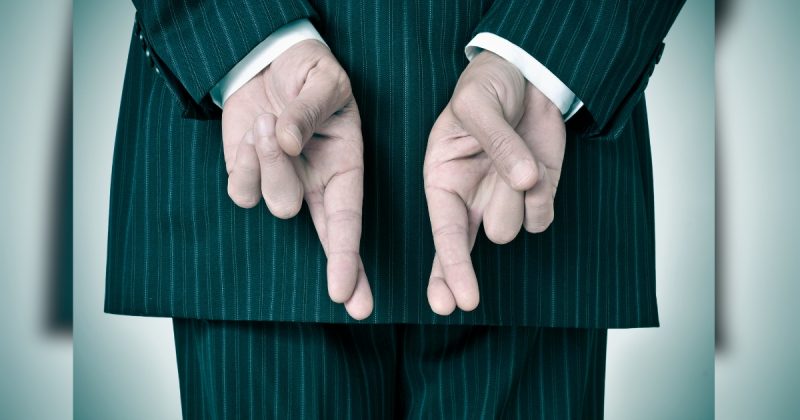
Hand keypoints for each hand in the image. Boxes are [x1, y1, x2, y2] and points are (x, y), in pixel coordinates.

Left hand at [221, 40, 371, 319]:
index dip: (349, 258)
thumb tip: (287, 143)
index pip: (350, 219)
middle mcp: (316, 184)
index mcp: (346, 167)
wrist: (268, 59)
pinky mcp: (248, 177)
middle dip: (337, 266)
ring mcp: (281, 184)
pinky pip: (241, 191)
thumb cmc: (308, 72)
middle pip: (320, 231)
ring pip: (274, 204)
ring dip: (269, 162)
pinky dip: (244, 162)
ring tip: (271, 122)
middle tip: (331, 266)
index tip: (349, 295)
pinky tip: (255, 134)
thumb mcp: (324, 81)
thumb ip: (309, 111)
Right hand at [423, 51, 566, 314]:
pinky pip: (543, 217)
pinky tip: (535, 165)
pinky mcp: (536, 200)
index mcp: (441, 180)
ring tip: (515, 155)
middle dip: (471, 262)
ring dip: (520, 194)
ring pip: (515, 227)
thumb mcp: (478, 103)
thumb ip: (496, 140)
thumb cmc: (488, 87)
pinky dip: (545, 194)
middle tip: (462, 300)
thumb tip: (523, 181)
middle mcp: (469, 200)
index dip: (448, 269)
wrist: (528, 76)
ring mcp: (504, 203)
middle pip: (482, 238)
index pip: (443, 232)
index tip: (452, 303)